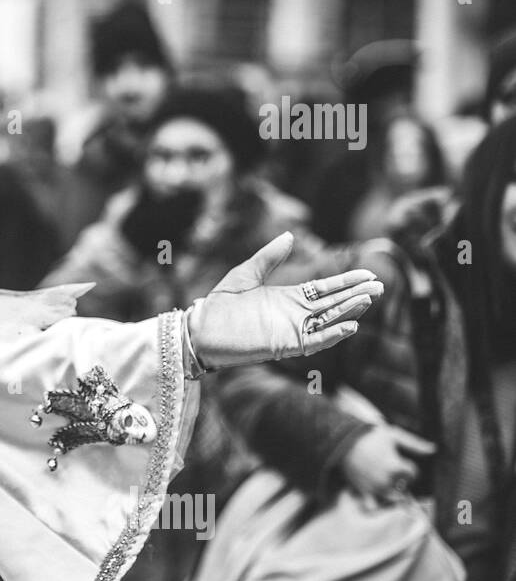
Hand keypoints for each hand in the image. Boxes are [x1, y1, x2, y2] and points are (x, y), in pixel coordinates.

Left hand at [187, 232, 382, 369]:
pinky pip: (314, 341)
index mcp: (287, 298)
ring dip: (349, 311)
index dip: (346, 282)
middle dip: (356, 295)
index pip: (324, 289)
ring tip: (370, 298)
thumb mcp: (246, 274)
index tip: (368, 273)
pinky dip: (332, 334)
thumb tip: (290, 235)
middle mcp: (294, 315)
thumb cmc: (218, 306)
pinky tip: (351, 325)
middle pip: (333, 304)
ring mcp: (291, 330)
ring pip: (328, 321)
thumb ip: (269, 257)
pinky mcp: (284, 345)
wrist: (199, 330)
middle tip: (380, 286)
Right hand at [341, 425, 433, 506]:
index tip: (401, 460)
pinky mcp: (362, 490)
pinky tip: (375, 493)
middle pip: (404, 487)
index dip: (409, 467)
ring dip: (392, 492)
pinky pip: (372, 505)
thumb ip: (415, 444)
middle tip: (393, 470)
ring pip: (391, 498)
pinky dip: (376, 503)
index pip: (413, 473)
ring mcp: (373, 486)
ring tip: (387, 482)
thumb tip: (434, 449)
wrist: (344, 440)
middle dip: (402, 480)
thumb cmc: (371, 436)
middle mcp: (386, 479)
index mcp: (395, 466)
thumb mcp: (394, 435)